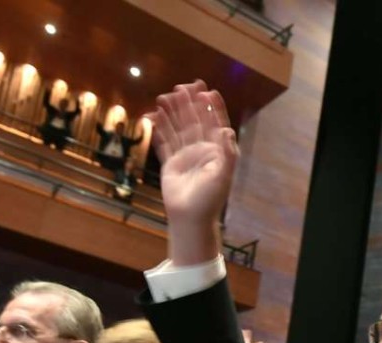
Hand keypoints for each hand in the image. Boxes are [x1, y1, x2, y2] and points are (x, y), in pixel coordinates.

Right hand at [150, 80, 238, 264]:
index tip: (208, 91)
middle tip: (182, 86)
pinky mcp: (171, 163)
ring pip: (178, 129)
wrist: (190, 217)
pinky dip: (159, 129)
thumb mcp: (223, 175)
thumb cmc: (210, 199)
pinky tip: (153, 116)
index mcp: (217, 152)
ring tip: (164, 96)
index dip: (212, 108)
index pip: (215, 124)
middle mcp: (202, 151)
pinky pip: (163, 142)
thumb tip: (228, 130)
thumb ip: (227, 153)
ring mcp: (186, 156)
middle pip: (195, 122)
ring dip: (172, 113)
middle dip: (189, 105)